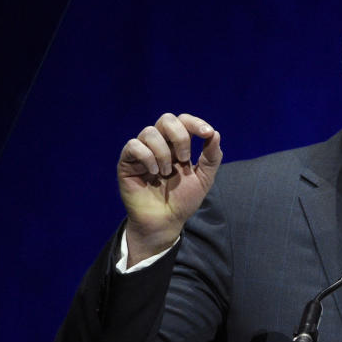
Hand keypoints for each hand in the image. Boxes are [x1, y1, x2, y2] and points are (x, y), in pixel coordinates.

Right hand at [117, 113, 221, 265]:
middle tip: (185, 159)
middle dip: (180, 136)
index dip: (195, 123)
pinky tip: (153, 173)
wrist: (165, 221)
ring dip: (164, 152)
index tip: (207, 134)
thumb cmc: (183, 200)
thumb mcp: (204, 178)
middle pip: (166, 119)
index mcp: (177, 145)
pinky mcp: (127, 162)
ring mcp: (142, 152)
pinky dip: (147, 157)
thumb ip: (211, 157)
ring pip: (150, 132)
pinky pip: (134, 145)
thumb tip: (215, 134)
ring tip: (166, 173)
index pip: (184, 121)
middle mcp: (159, 144)